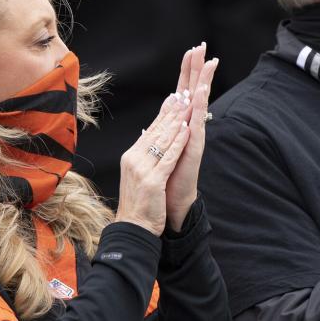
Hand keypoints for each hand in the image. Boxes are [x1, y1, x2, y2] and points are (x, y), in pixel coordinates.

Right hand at [115, 94, 189, 235]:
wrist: (133, 227)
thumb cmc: (139, 203)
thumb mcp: (139, 175)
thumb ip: (144, 156)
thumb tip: (150, 136)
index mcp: (131, 156)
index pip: (150, 130)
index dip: (164, 113)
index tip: (174, 97)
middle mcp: (134, 159)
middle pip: (156, 131)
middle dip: (172, 112)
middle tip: (184, 93)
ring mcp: (142, 169)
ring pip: (163, 140)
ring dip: (177, 121)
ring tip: (188, 106)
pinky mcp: (153, 181)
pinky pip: (168, 157)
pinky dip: (178, 143)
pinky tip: (187, 131)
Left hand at [166, 43, 218, 231]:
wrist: (172, 199)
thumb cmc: (169, 173)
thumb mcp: (165, 142)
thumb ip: (169, 121)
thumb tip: (170, 102)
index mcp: (181, 122)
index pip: (184, 90)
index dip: (188, 70)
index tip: (192, 49)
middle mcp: (191, 124)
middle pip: (195, 89)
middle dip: (199, 68)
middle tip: (203, 45)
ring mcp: (195, 134)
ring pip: (200, 101)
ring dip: (204, 81)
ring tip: (209, 61)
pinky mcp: (195, 145)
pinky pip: (198, 120)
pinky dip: (200, 105)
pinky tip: (202, 90)